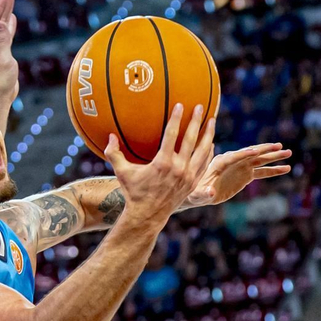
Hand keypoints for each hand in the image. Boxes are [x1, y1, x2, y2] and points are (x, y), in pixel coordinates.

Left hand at [0, 0, 18, 108]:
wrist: (0, 97)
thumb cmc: (2, 82)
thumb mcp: (4, 61)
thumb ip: (3, 41)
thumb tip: (0, 22)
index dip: (1, 3)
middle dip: (4, 1)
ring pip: (2, 23)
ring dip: (7, 10)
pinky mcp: (4, 53)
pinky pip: (7, 33)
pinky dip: (10, 24)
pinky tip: (13, 18)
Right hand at [104, 104, 214, 224]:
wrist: (147, 215)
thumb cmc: (134, 192)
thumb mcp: (122, 172)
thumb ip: (113, 153)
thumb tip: (109, 136)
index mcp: (162, 163)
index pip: (172, 135)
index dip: (176, 118)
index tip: (180, 105)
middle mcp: (178, 169)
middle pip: (191, 140)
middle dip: (196, 121)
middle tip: (200, 107)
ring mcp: (188, 177)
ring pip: (202, 151)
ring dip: (208, 134)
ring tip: (211, 120)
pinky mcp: (192, 184)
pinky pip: (204, 164)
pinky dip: (208, 153)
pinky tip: (210, 143)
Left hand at [185, 142, 292, 207]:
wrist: (198, 193)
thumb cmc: (195, 193)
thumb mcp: (198, 194)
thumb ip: (204, 193)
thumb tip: (210, 193)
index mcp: (221, 162)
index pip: (235, 156)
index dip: (245, 154)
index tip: (257, 151)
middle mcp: (233, 161)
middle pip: (251, 154)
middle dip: (265, 151)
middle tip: (281, 147)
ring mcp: (241, 167)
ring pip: (260, 160)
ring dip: (274, 157)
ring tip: (289, 154)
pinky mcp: (246, 175)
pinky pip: (262, 172)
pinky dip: (273, 170)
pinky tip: (286, 168)